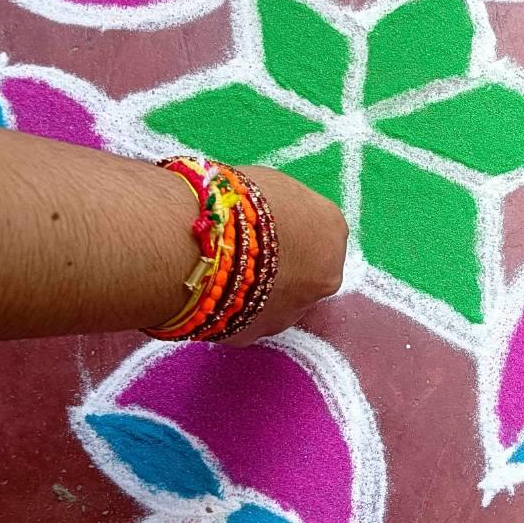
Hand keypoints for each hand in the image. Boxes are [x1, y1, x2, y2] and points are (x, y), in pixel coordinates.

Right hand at [220, 167, 347, 346]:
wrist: (192, 246)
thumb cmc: (232, 203)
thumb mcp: (272, 188)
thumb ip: (287, 209)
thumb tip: (278, 216)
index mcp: (331, 230)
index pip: (322, 230)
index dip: (292, 228)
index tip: (268, 225)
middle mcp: (324, 276)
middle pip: (309, 271)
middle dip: (285, 264)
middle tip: (248, 251)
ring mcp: (293, 311)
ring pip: (281, 300)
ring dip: (262, 290)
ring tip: (225, 271)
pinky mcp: (259, 334)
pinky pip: (249, 319)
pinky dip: (236, 308)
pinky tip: (211, 290)